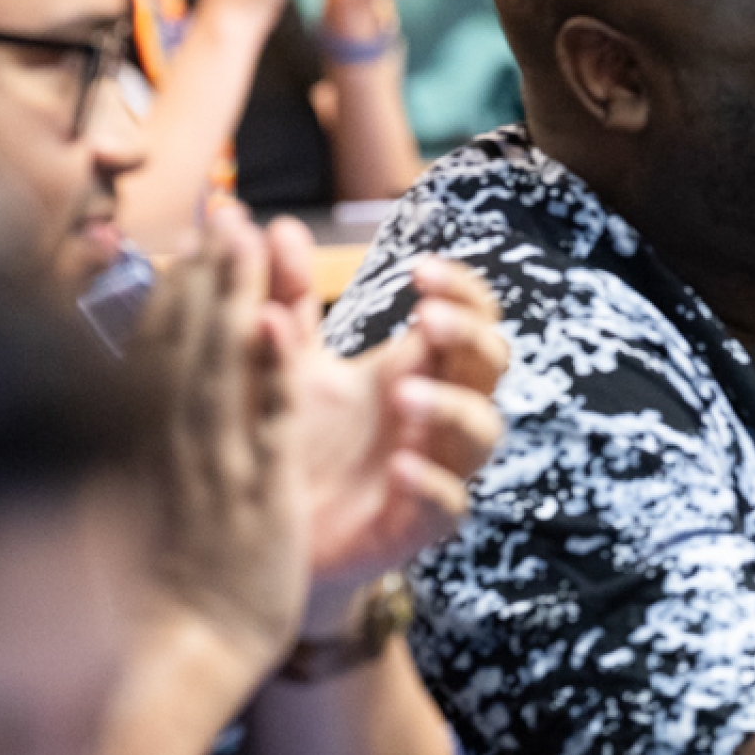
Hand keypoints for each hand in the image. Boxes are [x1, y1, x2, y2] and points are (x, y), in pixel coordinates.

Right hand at [123, 203, 310, 670]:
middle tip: (217, 209)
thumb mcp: (134, 505)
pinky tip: (275, 322)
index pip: (151, 352)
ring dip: (232, 295)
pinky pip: (261, 422)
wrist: (173, 663)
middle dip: (201, 272)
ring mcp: (212, 467)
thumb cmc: (153, 591)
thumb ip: (130, 440)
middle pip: (182, 342)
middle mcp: (169, 447)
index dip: (171, 290)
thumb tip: (105, 400)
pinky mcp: (256, 497)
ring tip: (241, 233)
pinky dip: (266, 370)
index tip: (184, 241)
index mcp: (141, 447)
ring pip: (220, 365)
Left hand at [275, 259, 508, 622]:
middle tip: (425, 319)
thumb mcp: (280, 361)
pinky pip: (449, 505)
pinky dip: (432, 483)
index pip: (469, 313)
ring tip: (402, 397)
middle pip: (491, 362)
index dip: (461, 289)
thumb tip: (273, 225)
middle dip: (467, 335)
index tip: (420, 271)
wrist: (263, 529)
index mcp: (414, 364)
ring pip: (484, 432)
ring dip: (453, 407)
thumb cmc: (287, 435)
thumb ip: (282, 298)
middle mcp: (436, 412)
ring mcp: (434, 467)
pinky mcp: (416, 526)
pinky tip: (399, 466)